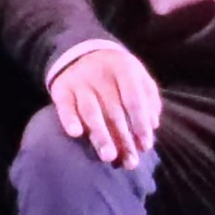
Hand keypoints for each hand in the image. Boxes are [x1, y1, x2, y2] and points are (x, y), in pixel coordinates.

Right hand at [48, 41, 161, 167]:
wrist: (82, 51)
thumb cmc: (117, 73)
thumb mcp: (137, 76)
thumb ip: (149, 99)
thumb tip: (153, 125)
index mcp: (124, 69)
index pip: (134, 99)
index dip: (140, 123)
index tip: (146, 146)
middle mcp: (101, 74)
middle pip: (114, 110)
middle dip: (123, 138)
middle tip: (130, 162)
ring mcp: (80, 81)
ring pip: (91, 110)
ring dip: (100, 134)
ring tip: (108, 156)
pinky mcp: (61, 88)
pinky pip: (65, 105)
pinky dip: (69, 119)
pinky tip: (75, 134)